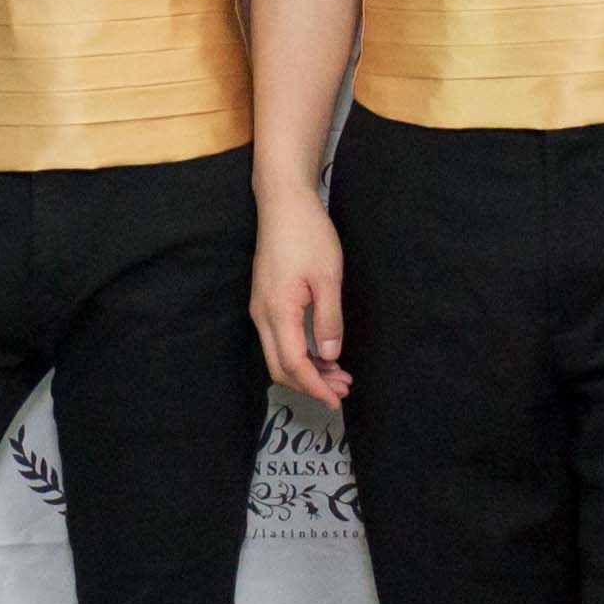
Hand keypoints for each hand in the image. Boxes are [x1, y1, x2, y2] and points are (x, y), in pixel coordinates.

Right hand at [251, 188, 351, 405]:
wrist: (283, 204)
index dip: (315, 386)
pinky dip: (300, 353)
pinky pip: (278, 340)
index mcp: (279, 312)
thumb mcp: (328, 277)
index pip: (294, 364)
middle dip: (310, 384)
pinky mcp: (265, 301)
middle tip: (342, 389)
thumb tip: (330, 355)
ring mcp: (260, 308)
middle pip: (280, 368)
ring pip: (278, 355)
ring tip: (338, 374)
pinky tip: (322, 352)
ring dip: (306, 370)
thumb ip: (329, 320)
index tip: (336, 399)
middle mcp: (262, 315)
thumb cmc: (308, 235)